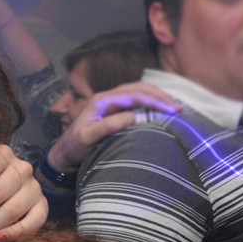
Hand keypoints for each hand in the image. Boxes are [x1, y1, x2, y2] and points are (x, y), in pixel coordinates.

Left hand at [45, 82, 178, 172]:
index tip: (172, 109)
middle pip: (138, 89)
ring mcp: (110, 104)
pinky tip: (160, 110)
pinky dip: (149, 102)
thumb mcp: (87, 138)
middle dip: (159, 95)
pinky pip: (135, 101)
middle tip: (178, 107)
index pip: (134, 95)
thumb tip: (133, 116)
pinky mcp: (113, 111)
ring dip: (156, 97)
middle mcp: (107, 98)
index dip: (155, 100)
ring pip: (137, 92)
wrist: (64, 153)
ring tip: (173, 106)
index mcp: (102, 101)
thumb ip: (107, 126)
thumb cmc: (74, 146)